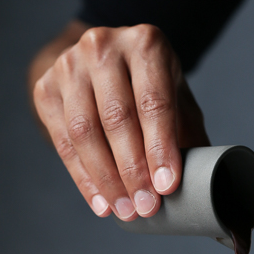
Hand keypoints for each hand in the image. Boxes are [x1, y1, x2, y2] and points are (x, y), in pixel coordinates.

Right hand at [27, 20, 209, 219]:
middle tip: (146, 206)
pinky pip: (63, 141)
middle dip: (133, 170)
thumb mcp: (176, 96)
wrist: (101, 61)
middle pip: (116, 117)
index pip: (153, 101)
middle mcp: (103, 46)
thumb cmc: (149, 85)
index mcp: (145, 43)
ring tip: (125, 210)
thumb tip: (208, 184)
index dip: (160, 147)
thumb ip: (188, 131)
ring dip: (106, 179)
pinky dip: (83, 178)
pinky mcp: (45, 88)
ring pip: (85, 131)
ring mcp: (69, 65)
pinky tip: (101, 202)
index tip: (166, 186)